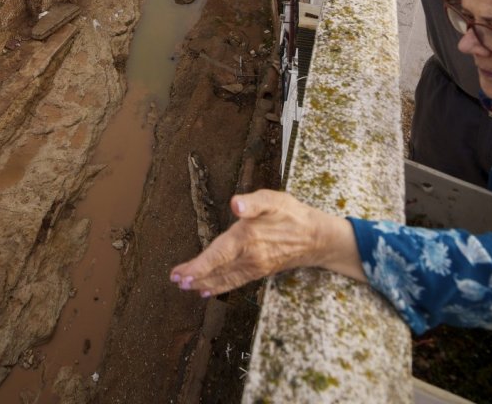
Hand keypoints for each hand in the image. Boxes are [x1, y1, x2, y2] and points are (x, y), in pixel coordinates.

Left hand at [170, 190, 359, 296]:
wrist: (316, 237)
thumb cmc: (292, 214)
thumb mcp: (274, 199)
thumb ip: (253, 202)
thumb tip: (236, 203)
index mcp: (247, 237)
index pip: (217, 255)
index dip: (198, 266)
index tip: (180, 274)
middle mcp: (249, 257)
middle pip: (216, 270)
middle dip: (195, 277)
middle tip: (175, 281)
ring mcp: (254, 267)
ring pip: (224, 279)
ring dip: (204, 283)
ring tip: (186, 287)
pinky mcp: (259, 272)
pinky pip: (235, 282)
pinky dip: (219, 287)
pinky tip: (207, 291)